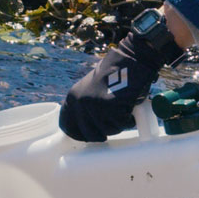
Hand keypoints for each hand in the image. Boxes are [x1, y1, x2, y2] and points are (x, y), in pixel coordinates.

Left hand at [60, 15, 182, 141]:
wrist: (131, 60)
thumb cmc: (116, 73)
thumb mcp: (91, 87)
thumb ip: (85, 103)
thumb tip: (85, 124)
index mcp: (73, 96)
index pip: (67, 124)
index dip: (77, 133)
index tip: (86, 137)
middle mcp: (81, 103)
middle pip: (88, 133)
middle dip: (101, 133)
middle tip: (111, 123)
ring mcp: (95, 106)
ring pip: (106, 130)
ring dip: (116, 124)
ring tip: (122, 109)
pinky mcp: (111, 109)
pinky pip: (120, 125)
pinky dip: (127, 120)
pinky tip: (129, 107)